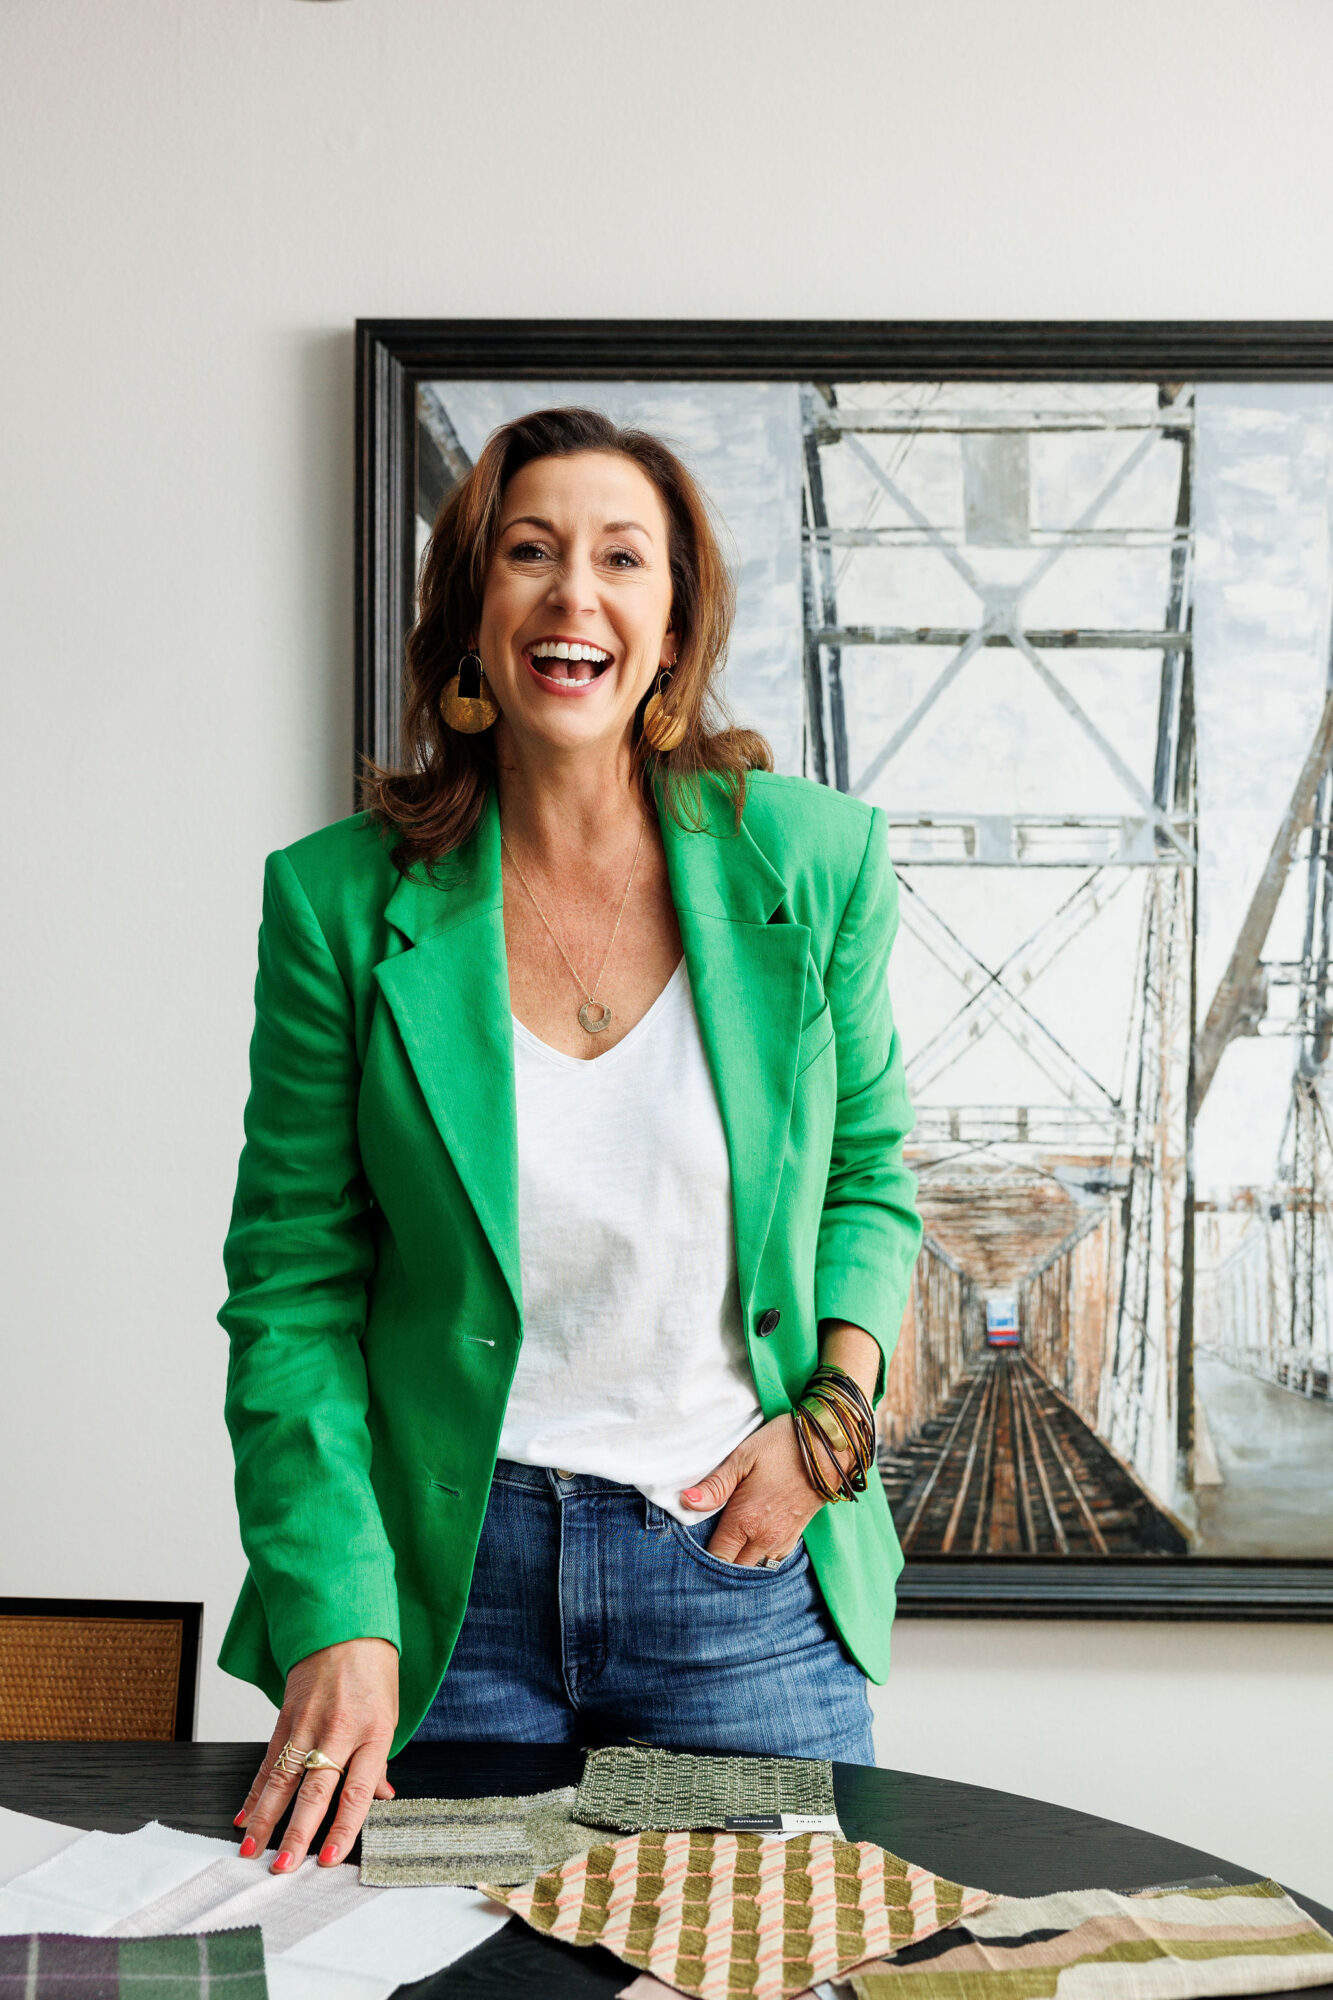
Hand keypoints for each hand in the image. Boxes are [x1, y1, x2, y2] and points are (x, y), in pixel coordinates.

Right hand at [234, 1637, 398, 1871]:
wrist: (346, 1625)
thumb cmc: (373, 1672)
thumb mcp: (389, 1715)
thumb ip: (379, 1761)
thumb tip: (382, 1799)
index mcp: (373, 1734)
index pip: (356, 1792)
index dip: (343, 1828)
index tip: (329, 1858)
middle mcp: (339, 1731)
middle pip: (315, 1791)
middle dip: (297, 1834)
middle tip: (283, 1867)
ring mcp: (309, 1723)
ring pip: (283, 1780)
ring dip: (264, 1818)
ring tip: (251, 1849)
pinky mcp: (286, 1717)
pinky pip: (269, 1759)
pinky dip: (255, 1790)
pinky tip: (244, 1814)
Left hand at [681, 1324, 881, 1565]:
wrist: (830, 1447)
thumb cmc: (783, 1447)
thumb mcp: (743, 1457)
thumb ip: (714, 1485)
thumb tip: (686, 1502)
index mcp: (746, 1521)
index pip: (718, 1558)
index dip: (702, 1558)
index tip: (692, 1547)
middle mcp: (765, 1537)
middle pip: (735, 1569)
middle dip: (721, 1562)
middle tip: (707, 1544)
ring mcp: (783, 1539)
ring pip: (755, 1566)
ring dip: (741, 1561)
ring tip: (728, 1544)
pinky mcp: (796, 1534)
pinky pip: (772, 1559)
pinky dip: (759, 1556)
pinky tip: (751, 1540)